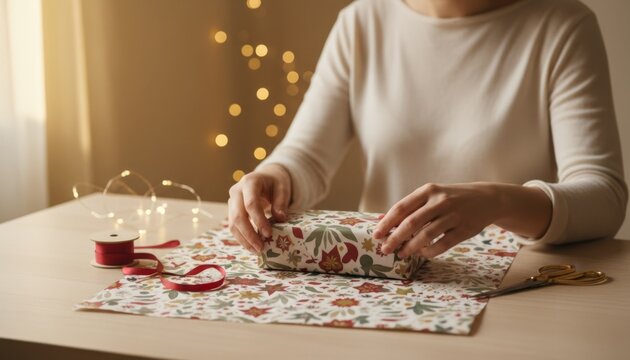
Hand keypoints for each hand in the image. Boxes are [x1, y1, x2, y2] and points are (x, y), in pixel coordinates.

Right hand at [228, 164, 291, 253]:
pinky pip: (233, 226)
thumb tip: (280, 218)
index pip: (251, 204)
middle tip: (261, 248)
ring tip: (257, 251)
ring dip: (244, 239)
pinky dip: (242, 238)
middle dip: (249, 234)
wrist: (264, 177)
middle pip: (238, 216)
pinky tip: (252, 246)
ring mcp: (232, 201)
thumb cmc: (274, 183)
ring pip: (232, 223)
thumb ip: (281, 202)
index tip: (269, 233)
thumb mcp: (282, 188)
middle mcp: (236, 191)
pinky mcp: (232, 210)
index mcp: (249, 182)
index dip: (259, 220)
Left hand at [373, 182, 551, 257]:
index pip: (401, 208)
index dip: (387, 223)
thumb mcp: (433, 195)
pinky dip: (429, 252)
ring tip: (402, 254)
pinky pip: (442, 244)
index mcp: (428, 191)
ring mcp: (453, 215)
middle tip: (385, 249)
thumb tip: (386, 223)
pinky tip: (422, 254)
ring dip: (411, 248)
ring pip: (426, 236)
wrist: (486, 198)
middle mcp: (440, 201)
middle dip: (395, 238)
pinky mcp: (464, 229)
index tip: (376, 235)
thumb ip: (413, 207)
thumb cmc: (451, 198)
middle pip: (411, 223)